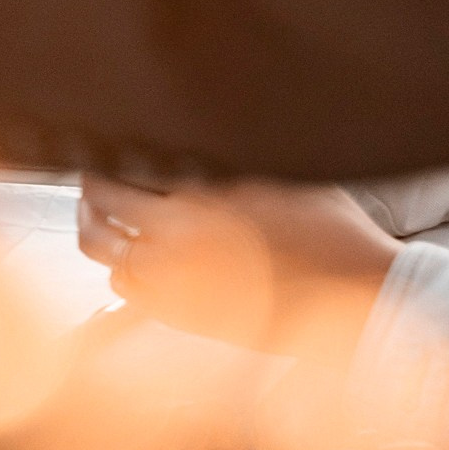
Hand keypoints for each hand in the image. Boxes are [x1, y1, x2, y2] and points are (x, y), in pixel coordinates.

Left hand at [78, 177, 398, 349]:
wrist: (358, 293)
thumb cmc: (332, 229)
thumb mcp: (282, 172)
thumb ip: (228, 158)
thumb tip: (196, 132)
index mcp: (201, 200)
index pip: (119, 178)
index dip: (99, 166)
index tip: (99, 157)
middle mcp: (180, 242)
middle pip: (102, 215)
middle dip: (90, 197)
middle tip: (91, 187)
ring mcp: (180, 283)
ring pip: (106, 257)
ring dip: (98, 234)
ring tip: (101, 220)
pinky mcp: (188, 317)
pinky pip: (127, 292)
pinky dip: (120, 273)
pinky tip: (133, 259)